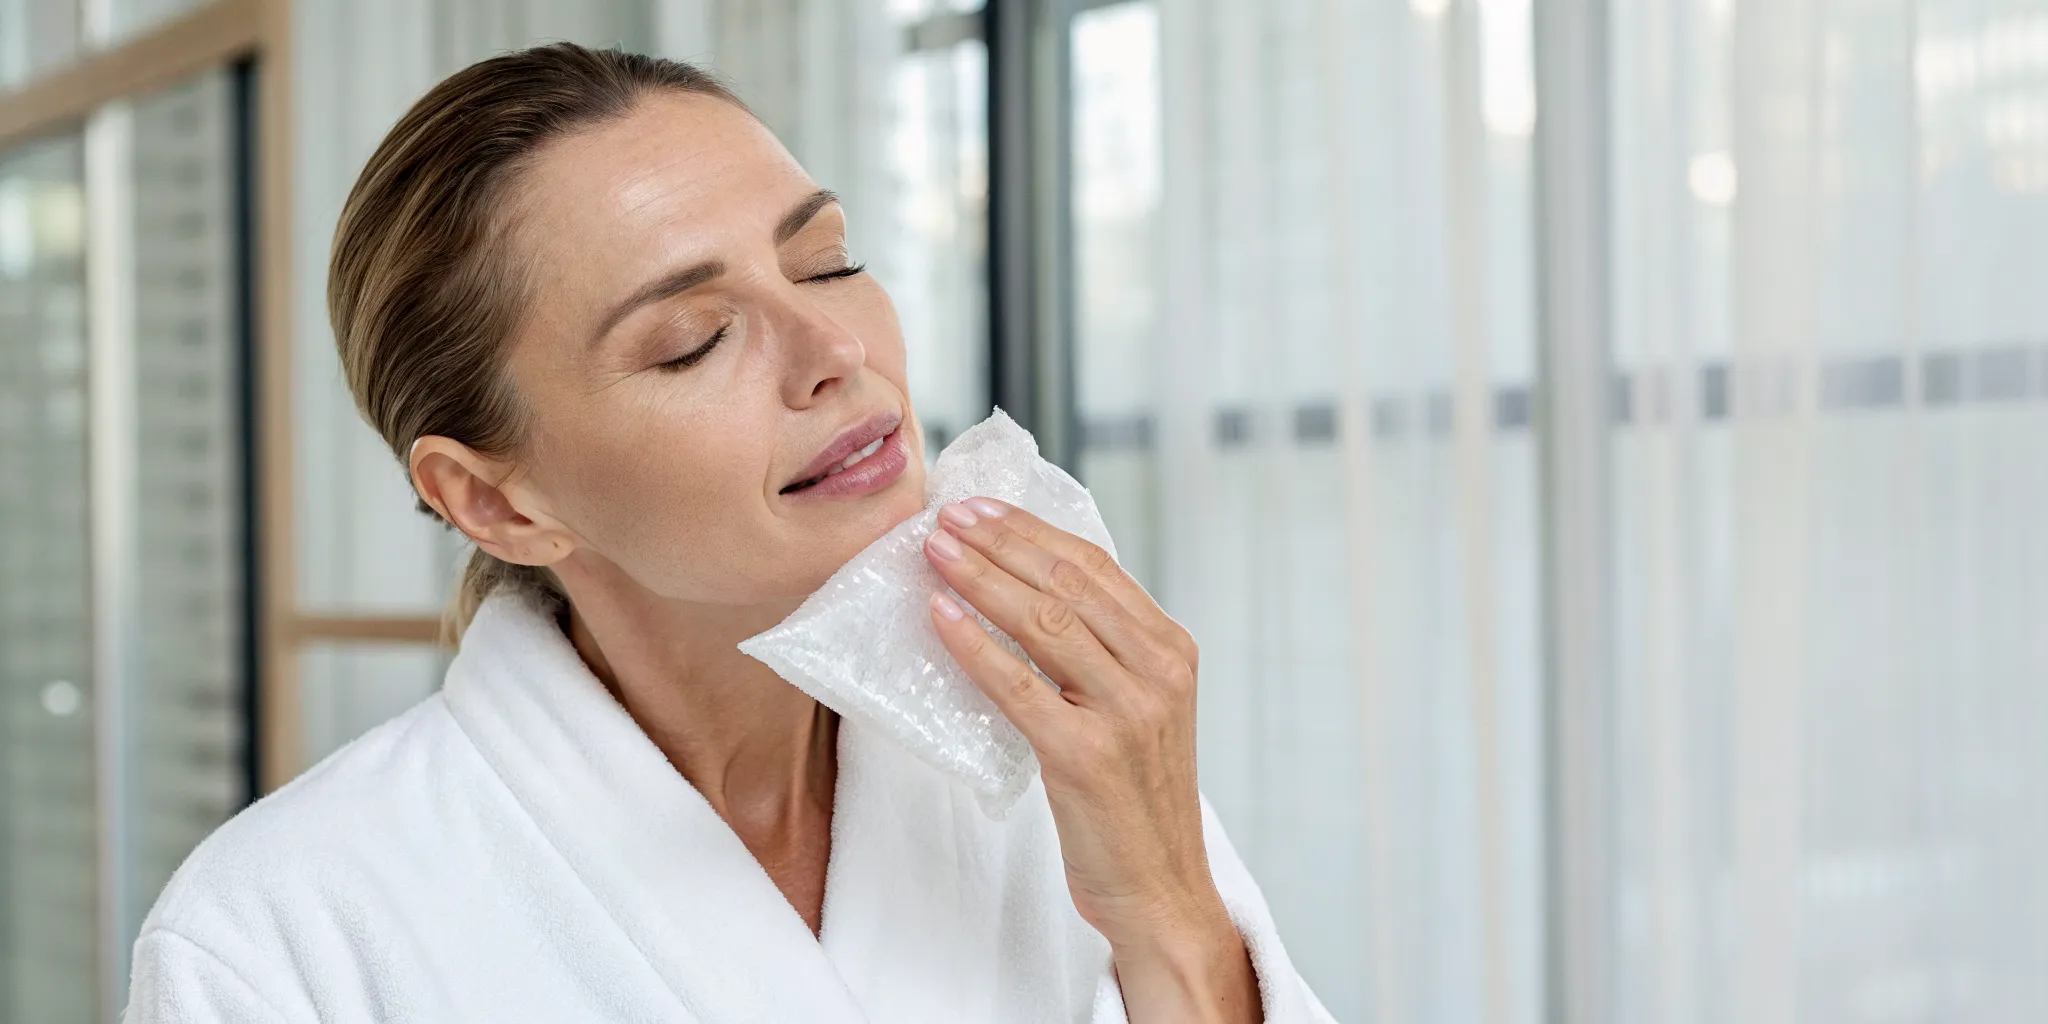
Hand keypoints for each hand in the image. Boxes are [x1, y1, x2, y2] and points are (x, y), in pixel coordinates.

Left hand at [922, 497, 1259, 1023]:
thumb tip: (1023, 590)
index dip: (1031, 530)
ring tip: (935, 552)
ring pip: (1044, 621)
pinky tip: (941, 615)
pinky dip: (975, 643)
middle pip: (1068, 581)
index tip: (981, 508)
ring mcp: (1127, 713)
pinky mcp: (1087, 757)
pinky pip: (1019, 685)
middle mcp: (1158, 672)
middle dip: (999, 542)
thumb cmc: (1133, 800)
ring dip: (981, 577)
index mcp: (1172, 650)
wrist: (1161, 888)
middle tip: (945, 517)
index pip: (1095, 566)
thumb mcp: (1136, 709)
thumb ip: (1101, 653)